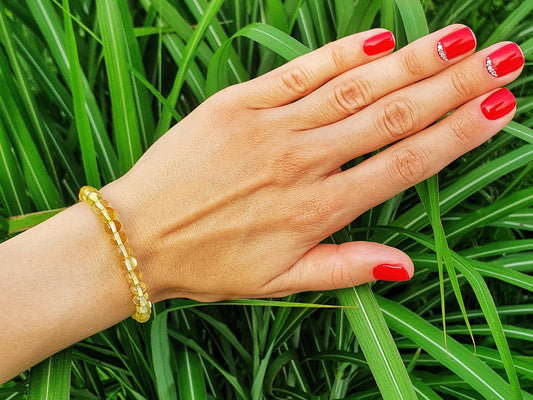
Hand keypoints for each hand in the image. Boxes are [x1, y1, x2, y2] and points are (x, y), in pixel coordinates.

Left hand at [102, 25, 521, 301]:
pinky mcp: (236, 104)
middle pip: (391, 116)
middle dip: (453, 85)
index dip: (456, 135)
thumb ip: (345, 267)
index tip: (498, 108)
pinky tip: (379, 39)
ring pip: (353, 89)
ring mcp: (269, 128)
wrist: (138, 237)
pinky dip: (340, 54)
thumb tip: (405, 265)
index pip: (404, 164)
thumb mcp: (279, 282)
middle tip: (502, 57)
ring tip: (459, 38)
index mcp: (318, 210)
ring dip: (411, 62)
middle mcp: (302, 163)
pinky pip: (298, 72)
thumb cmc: (209, 263)